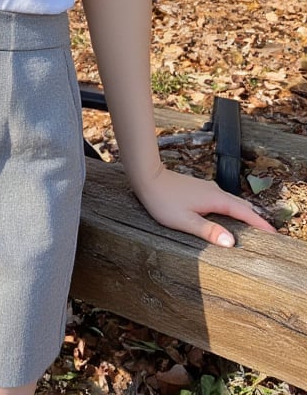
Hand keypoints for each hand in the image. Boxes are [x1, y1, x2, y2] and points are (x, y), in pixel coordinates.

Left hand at [135, 166, 276, 246]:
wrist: (147, 177)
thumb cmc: (163, 200)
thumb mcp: (185, 220)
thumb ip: (208, 231)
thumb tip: (231, 242)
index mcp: (215, 199)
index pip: (244, 212)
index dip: (259, 223)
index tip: (273, 234)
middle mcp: (215, 191)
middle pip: (241, 206)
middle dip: (255, 219)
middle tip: (268, 234)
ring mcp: (208, 188)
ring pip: (232, 201)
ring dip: (244, 213)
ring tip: (254, 228)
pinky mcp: (201, 189)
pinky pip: (223, 200)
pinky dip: (233, 209)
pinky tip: (229, 216)